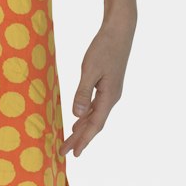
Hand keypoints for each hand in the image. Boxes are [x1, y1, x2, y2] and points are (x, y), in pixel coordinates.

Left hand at [62, 18, 132, 159]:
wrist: (120, 31)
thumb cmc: (105, 47)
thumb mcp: (90, 69)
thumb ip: (83, 92)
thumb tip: (76, 115)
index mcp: (109, 96)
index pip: (95, 124)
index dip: (83, 140)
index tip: (74, 154)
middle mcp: (112, 97)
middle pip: (94, 124)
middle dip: (80, 138)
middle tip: (64, 151)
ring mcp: (111, 92)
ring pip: (95, 115)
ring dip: (82, 128)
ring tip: (70, 140)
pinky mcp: (108, 85)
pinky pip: (95, 106)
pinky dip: (86, 115)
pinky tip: (79, 118)